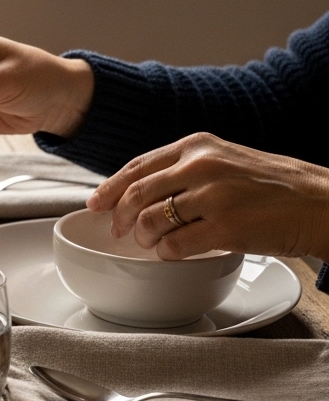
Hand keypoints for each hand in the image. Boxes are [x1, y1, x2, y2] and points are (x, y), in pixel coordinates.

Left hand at [87, 132, 328, 259]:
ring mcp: (213, 197)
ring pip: (151, 221)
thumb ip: (187, 168)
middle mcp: (201, 166)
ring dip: (145, 238)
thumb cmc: (274, 186)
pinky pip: (174, 246)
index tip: (95, 203)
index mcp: (197, 146)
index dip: (110, 188)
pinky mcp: (225, 228)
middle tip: (119, 231)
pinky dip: (167, 254)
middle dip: (121, 217)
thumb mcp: (226, 160)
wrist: (321, 203)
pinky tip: (174, 253)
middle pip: (137, 194)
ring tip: (153, 243)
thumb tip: (142, 189)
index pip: (138, 166)